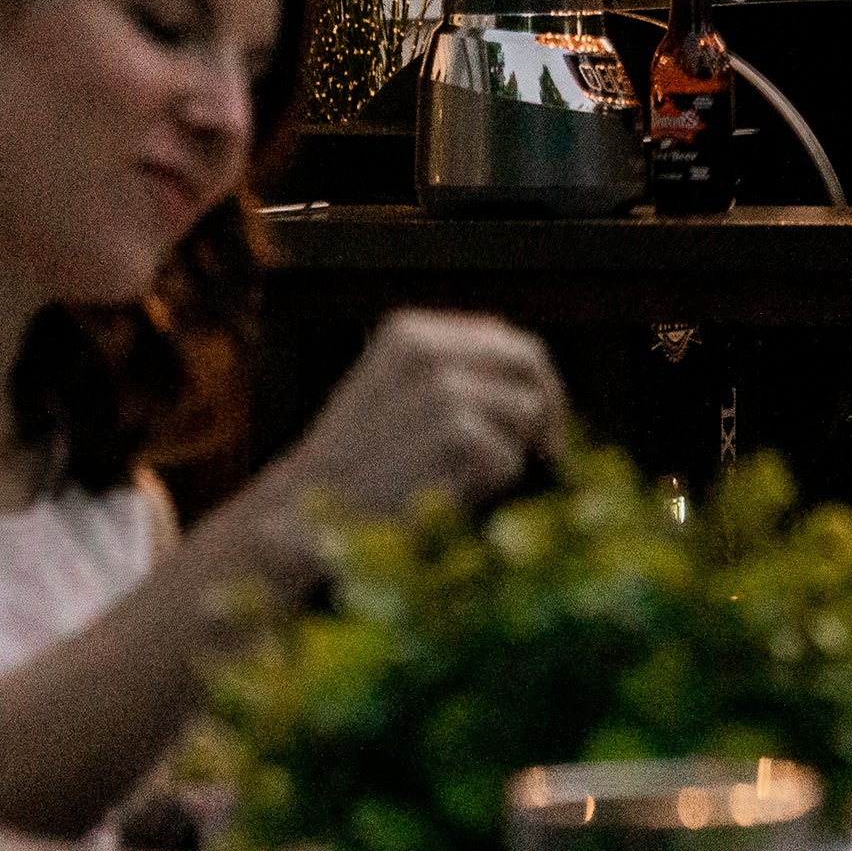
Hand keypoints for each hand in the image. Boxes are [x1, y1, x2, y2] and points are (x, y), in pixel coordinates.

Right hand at [241, 313, 565, 561]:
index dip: (534, 379)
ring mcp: (443, 384)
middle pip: (528, 363)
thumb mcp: (394, 398)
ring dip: (507, 455)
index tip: (543, 422)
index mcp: (410, 333)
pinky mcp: (455, 428)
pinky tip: (442, 495)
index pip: (504, 339)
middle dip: (547, 407)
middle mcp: (428, 347)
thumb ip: (451, 377)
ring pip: (525, 415)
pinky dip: (488, 487)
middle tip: (551, 452)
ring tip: (455, 480)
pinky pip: (508, 460)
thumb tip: (532, 388)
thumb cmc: (355, 471)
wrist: (301, 517)